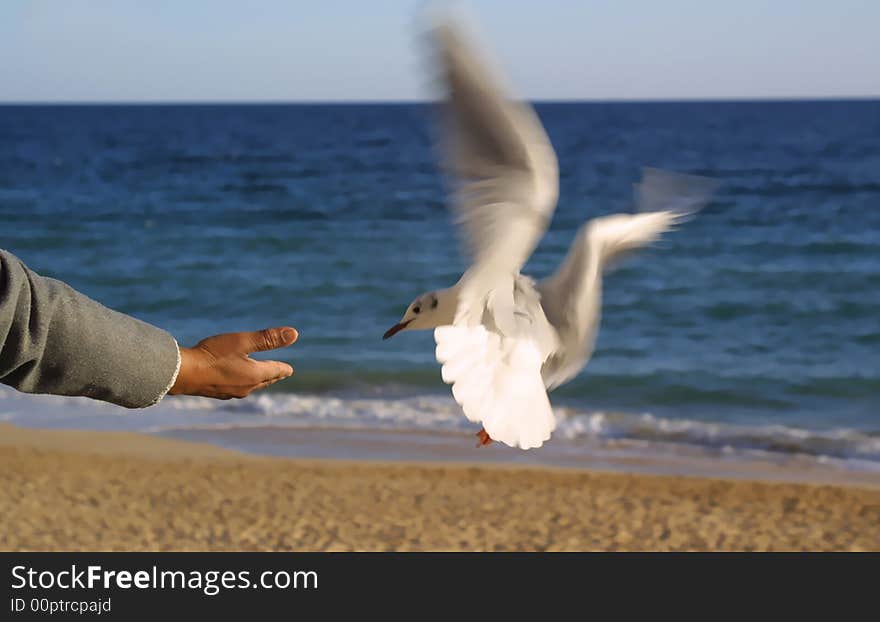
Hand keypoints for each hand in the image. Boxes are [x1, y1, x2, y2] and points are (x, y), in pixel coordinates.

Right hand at [169, 327, 297, 398]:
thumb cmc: (213, 354)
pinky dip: (242, 383)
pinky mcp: (217, 393)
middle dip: (272, 376)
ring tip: (259, 378)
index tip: (289, 370)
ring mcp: (230, 393)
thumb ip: (268, 338)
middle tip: (279, 374)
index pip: (276, 371)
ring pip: (250, 387)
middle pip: (264, 381)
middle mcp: (246, 387)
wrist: (182, 373)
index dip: (283, 368)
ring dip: (257, 381)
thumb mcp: (243, 341)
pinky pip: (236, 389)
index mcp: (255, 375)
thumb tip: (294, 334)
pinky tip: (234, 383)